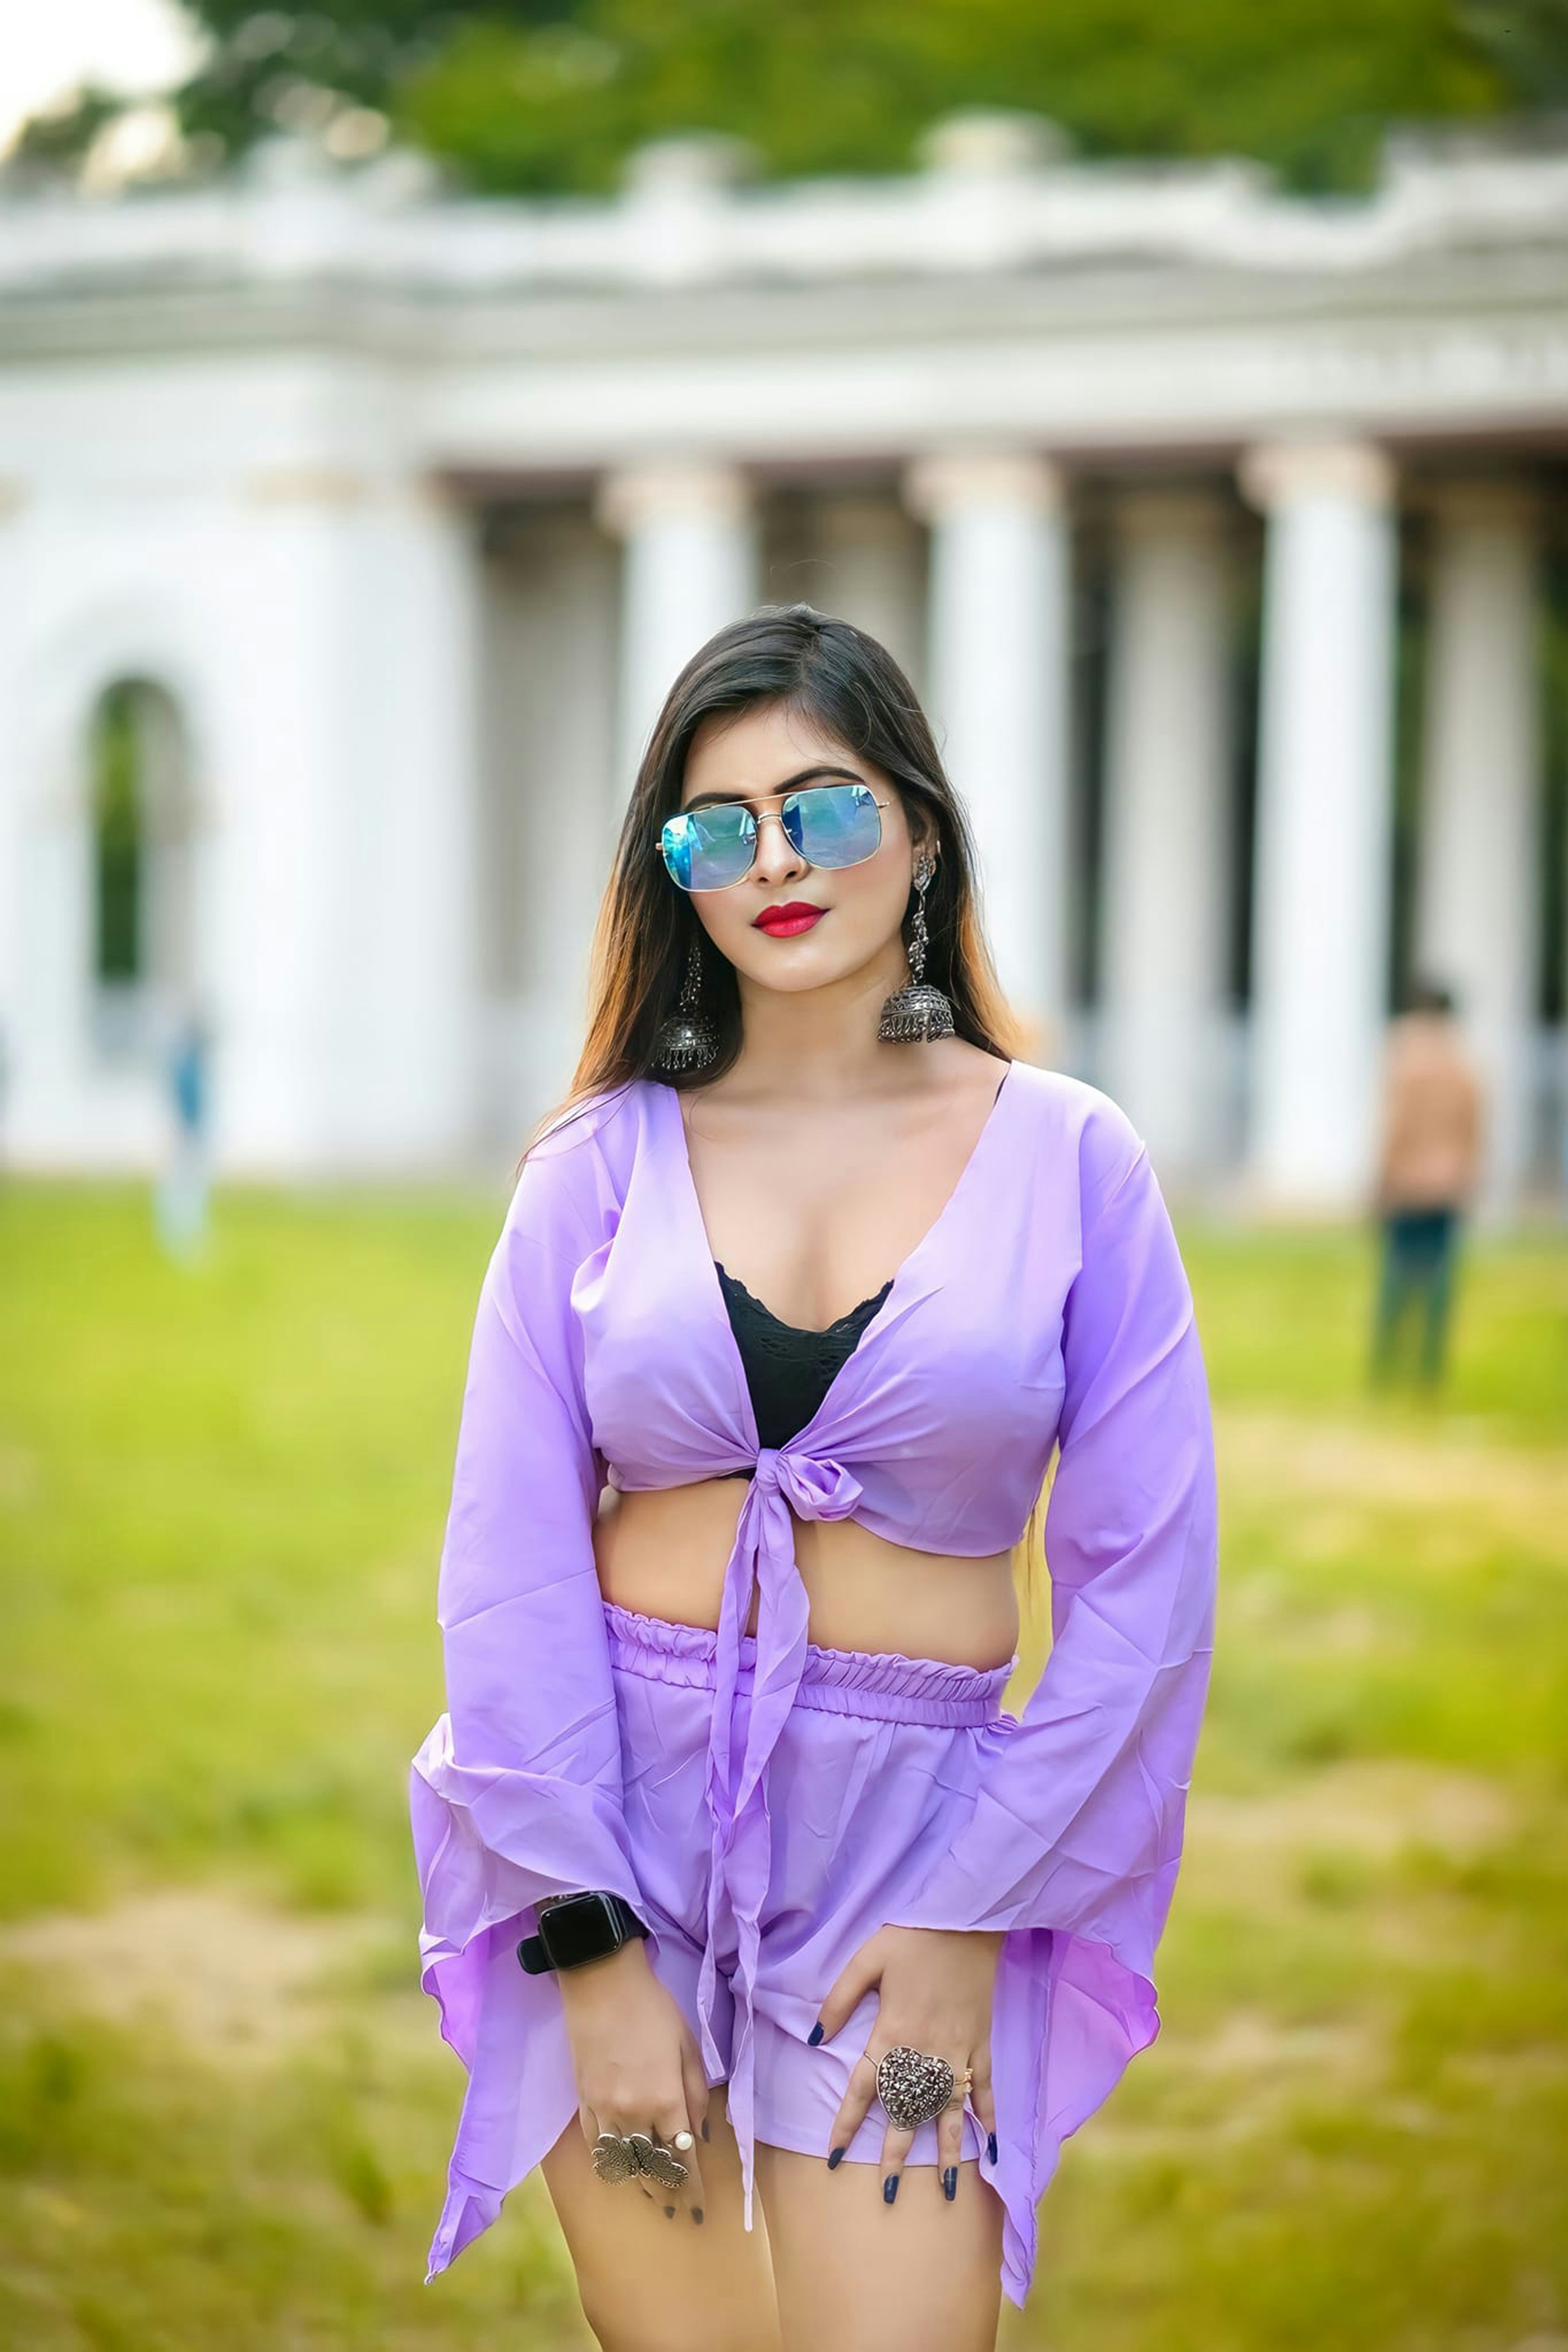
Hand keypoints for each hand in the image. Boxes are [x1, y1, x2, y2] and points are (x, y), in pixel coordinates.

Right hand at [555, 1938, 712, 2222]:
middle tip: (678, 2210)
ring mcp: (604, 2109)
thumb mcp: (688, 2047)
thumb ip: (696, 2095)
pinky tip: (619, 2169)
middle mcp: (633, 2113)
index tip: (699, 2210)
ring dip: (640, 2183)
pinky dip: (609, 2162)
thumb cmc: (654, 2009)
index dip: (691, 2188)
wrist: (602, 1983)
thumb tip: (700, 2135)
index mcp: (665, 2099)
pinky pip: (596, 2145)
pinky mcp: (583, 2101)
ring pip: (622, 2163)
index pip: (682, 2158)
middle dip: (667, 2193)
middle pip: (651, 2168)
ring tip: (654, 2196)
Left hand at [809, 1925, 1003, 2204]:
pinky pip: (985, 2087)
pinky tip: (989, 2148)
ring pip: (949, 2111)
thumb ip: (838, 2001)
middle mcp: (925, 2051)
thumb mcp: (865, 1960)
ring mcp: (957, 2050)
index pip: (864, 2089)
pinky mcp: (981, 2042)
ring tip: (945, 2190)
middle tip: (886, 2193)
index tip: (832, 2157)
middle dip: (895, 2154)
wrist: (965, 1918)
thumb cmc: (911, 1937)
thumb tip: (814, 2039)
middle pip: (906, 2111)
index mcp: (892, 2032)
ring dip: (945, 2151)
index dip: (846, 2124)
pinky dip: (988, 2117)